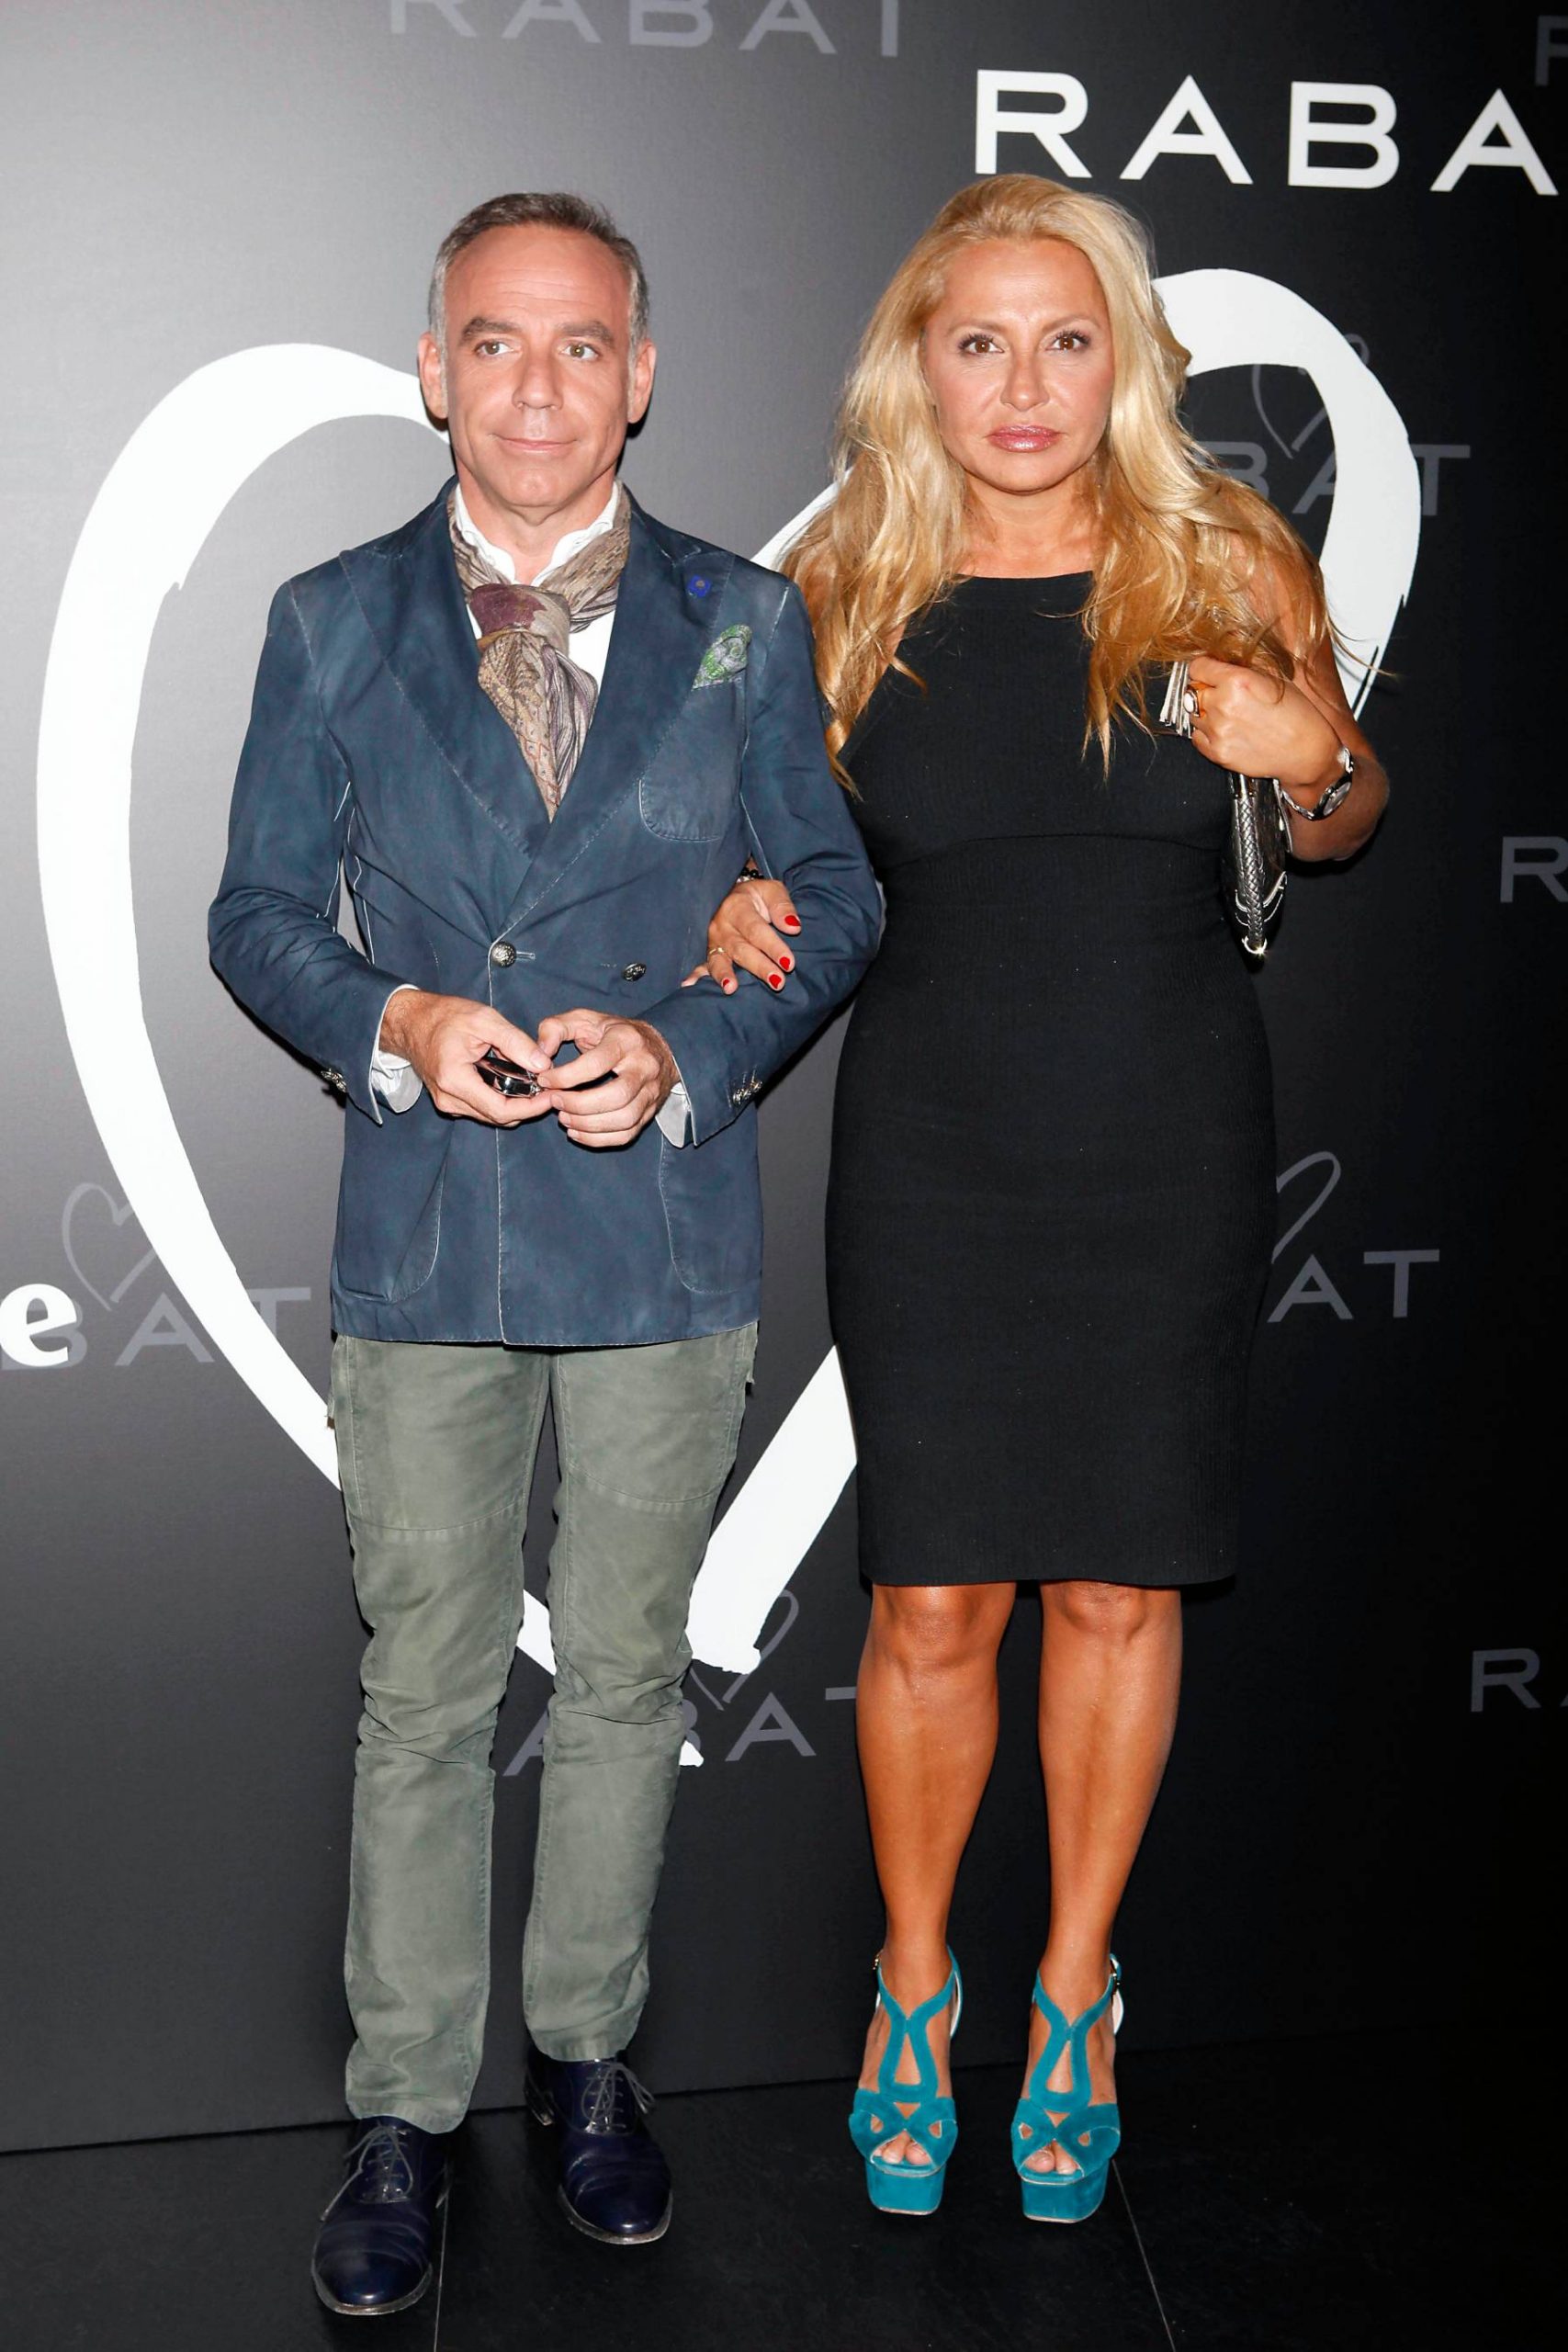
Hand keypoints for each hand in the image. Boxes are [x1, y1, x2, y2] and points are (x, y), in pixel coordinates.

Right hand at [379, 990, 552, 1125]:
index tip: (551, 1094)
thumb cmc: (444, 1016)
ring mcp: (448, 1103)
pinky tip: (514, 1083)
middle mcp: (449, 1099)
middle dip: (528, 1106)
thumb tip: (543, 1065)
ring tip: (535, 1084)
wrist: (412, 1022)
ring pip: (492, 1116)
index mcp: (455, 1080)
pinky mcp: (449, 1101)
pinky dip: (501, 1100)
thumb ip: (515, 1042)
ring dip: (516, 1104)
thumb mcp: (484, 1020)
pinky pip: (482, 1109)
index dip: (531, 1107)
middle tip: (550, 1088)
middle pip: (499, 1117)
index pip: (501, 1110)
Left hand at [535, 1010, 676, 1148]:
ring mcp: (651, 1092)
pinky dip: (599, 1139)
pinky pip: (627, 1134)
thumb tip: (540, 1052)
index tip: (545, 1080)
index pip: (596, 1064)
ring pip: (624, 1119)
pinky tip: (577, 1131)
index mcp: (626, 1040)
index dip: (566, 1076)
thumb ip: (555, 1028)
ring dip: (588, 1125)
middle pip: (616, 1096)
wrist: (658, 1047)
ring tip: (564, 1118)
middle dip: (579, 1105)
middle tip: (555, 1102)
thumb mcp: (584, 1019)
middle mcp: (644, 1067)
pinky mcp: (650, 1112)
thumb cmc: (613, 1033)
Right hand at [681, 875, 800, 994]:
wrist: (731, 894)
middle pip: (740, 948)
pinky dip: (696, 975)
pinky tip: (689, 985)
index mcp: (738, 906)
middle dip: (759, 967)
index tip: (789, 963)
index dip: (773, 947)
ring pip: (718, 959)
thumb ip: (782, 907)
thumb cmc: (756, 896)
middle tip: (777, 982)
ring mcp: (712, 940)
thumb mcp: (772, 891)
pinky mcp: (708, 951)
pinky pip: (701, 964)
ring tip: (731, 988)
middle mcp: (722, 924)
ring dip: (724, 974)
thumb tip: (793, 927)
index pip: (757, 930)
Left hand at [1186, 656, 1343, 794]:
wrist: (1307, 751)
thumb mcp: (1274, 680)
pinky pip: (1196, 737)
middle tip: (1220, 694)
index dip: (1204, 668)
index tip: (1207, 671)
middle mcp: (1223, 704)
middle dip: (1204, 690)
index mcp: (1237, 681)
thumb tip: (1222, 666)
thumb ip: (1242, 672)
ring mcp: (1218, 730)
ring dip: (1204, 712)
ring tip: (1228, 715)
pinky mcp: (1217, 752)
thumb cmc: (1298, 716)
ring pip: (1193, 714)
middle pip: (1192, 690)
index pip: (1198, 667)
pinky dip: (1205, 733)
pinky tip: (1225, 730)